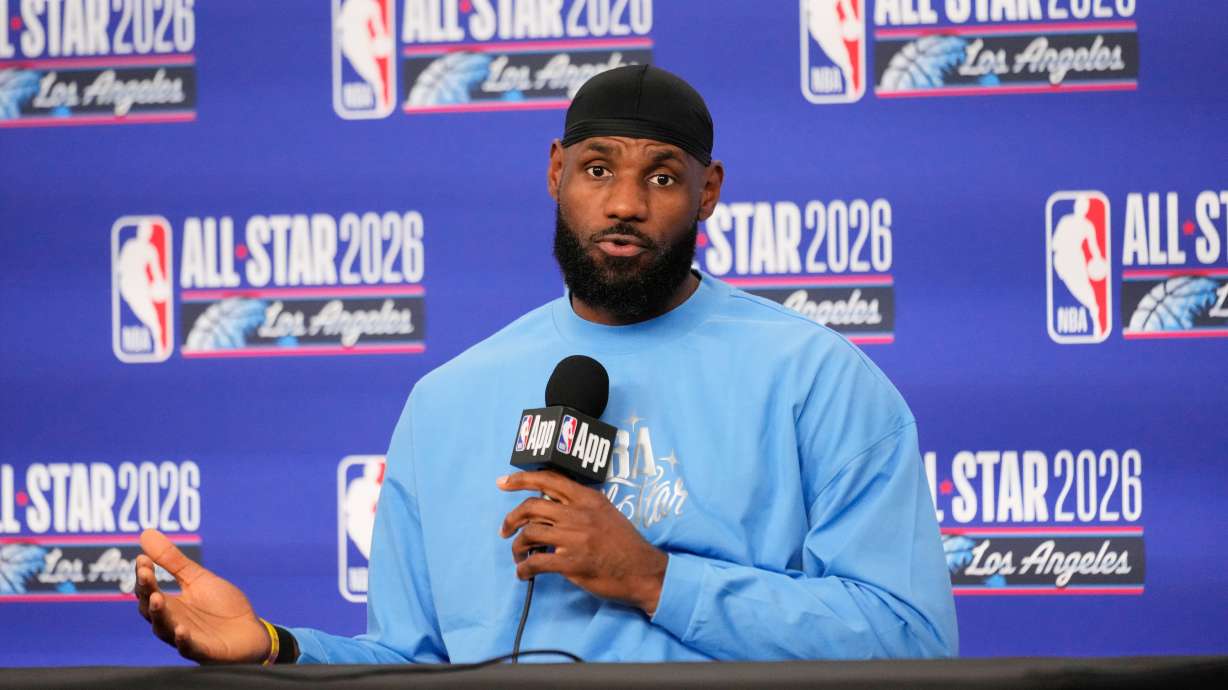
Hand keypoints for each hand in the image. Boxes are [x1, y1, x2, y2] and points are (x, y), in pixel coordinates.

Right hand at [134, 529, 270, 663]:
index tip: (142, 558)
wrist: (251, 632)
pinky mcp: (203, 651)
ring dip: (159, 614)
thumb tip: (146, 533)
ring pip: (164, 629)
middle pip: (151, 610)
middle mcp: (171, 623)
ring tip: (156, 598)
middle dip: (147, 592)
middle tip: (145, 574)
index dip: (144, 576)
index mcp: (170, 605)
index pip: (148, 591)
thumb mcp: (198, 579)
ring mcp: (186, 638)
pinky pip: (189, 648)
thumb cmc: (222, 606)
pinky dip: (183, 640)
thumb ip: (173, 561)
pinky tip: (181, 630)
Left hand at [498, 472, 666, 614]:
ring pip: (529, 534)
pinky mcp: (572, 563)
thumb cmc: (624, 544)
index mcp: (588, 498)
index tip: (502, 483)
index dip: (521, 479)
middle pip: (531, 507)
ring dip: (516, 546)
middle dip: (511, 518)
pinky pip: (536, 562)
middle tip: (505, 529)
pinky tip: (524, 573)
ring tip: (518, 555)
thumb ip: (581, 505)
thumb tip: (550, 506)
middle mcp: (579, 514)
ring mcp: (575, 538)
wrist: (643, 571)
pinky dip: (523, 569)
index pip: (548, 479)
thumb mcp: (606, 512)